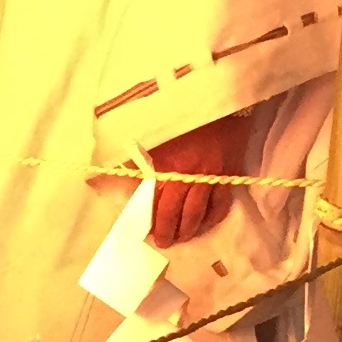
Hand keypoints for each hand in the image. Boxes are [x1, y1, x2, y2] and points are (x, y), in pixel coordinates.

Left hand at [147, 109, 252, 244]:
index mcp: (168, 165)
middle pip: (178, 212)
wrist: (219, 99)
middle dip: (169, 231)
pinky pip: (222, 203)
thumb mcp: (153, 136)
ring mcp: (212, 176)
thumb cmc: (180, 115)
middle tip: (164, 242)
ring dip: (190, 229)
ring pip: (200, 212)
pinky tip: (207, 222)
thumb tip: (111, 181)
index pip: (156, 202)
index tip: (148, 232)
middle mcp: (189, 175)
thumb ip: (136, 160)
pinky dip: (213, 216)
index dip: (152, 220)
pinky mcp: (230, 174)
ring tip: (183, 237)